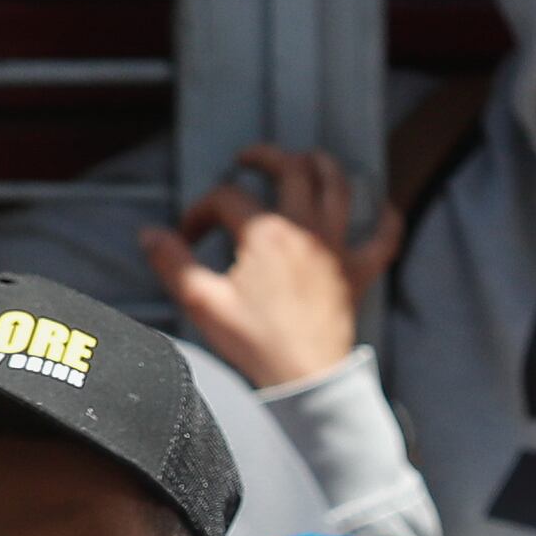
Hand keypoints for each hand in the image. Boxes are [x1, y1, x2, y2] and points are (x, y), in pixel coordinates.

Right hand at [139, 143, 398, 388]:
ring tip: (307, 160)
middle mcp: (305, 229)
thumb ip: (173, 263)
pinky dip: (386, 220)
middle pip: (292, 169)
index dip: (200, 211)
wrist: (305, 378)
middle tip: (249, 159)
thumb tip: (149, 234)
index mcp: (266, 233)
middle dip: (267, 156)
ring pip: (339, 187)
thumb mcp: (202, 303)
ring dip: (323, 166)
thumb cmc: (255, 342)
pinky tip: (382, 209)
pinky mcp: (359, 272)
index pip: (227, 199)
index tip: (187, 236)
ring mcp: (337, 248)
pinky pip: (383, 238)